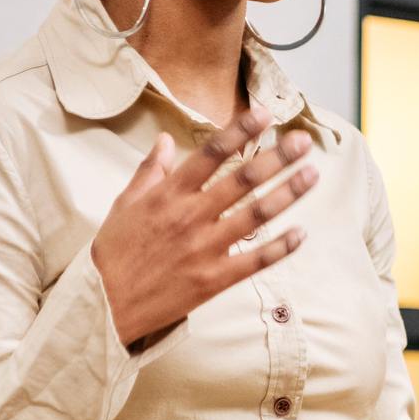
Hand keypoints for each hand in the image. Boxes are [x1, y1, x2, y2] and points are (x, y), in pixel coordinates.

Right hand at [93, 107, 317, 347]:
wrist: (106, 305)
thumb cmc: (114, 254)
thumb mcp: (124, 204)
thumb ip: (149, 171)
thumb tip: (163, 138)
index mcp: (168, 194)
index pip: (211, 153)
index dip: (240, 131)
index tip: (265, 114)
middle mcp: (190, 217)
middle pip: (242, 180)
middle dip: (277, 157)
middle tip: (303, 141)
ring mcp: (204, 249)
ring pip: (255, 216)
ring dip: (287, 194)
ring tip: (312, 175)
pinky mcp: (213, 279)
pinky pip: (254, 261)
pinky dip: (280, 248)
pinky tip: (302, 233)